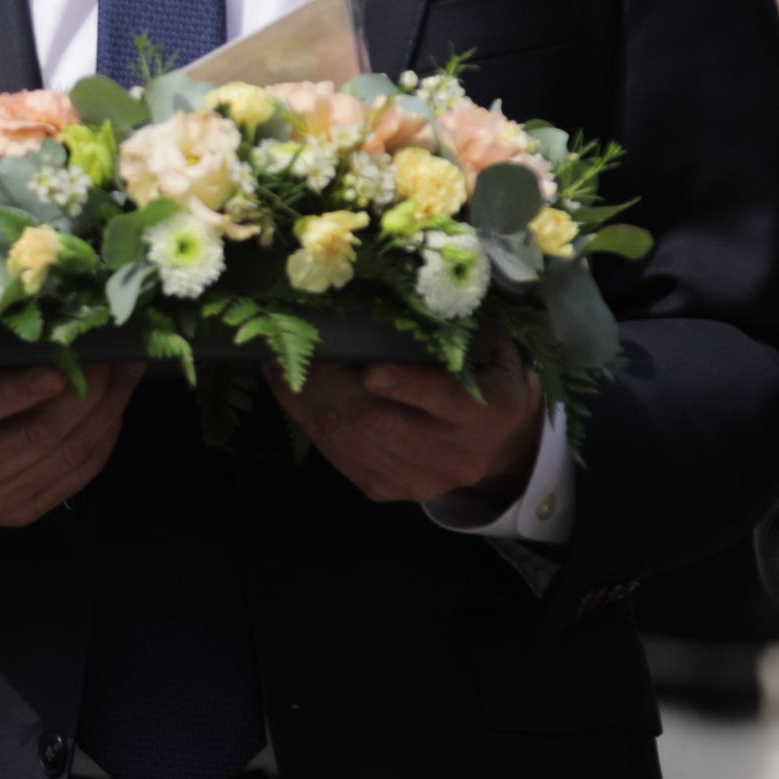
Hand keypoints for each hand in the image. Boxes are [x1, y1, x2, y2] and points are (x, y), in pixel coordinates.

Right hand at [0, 358, 140, 545]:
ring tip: (127, 368)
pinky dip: (102, 439)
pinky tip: (114, 404)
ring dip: (106, 411)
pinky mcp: (14, 514)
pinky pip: (74, 478)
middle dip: (85, 391)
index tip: (59, 366)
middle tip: (115, 348)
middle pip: (34, 436)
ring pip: (63, 457)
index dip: (17, 392)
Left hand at [272, 352, 543, 515]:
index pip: (444, 400)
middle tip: (293, 346)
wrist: (502, 450)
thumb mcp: (494, 352)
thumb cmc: (490, 381)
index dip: (405, 386)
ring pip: (350, 441)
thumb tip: (403, 288)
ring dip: (307, 401)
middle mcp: (452, 454)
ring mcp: (416, 479)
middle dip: (329, 385)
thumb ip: (460, 329)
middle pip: (380, 424)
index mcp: (487, 412)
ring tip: (276, 365)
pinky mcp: (386, 489)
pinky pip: (336, 455)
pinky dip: (307, 420)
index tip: (370, 369)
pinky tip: (288, 393)